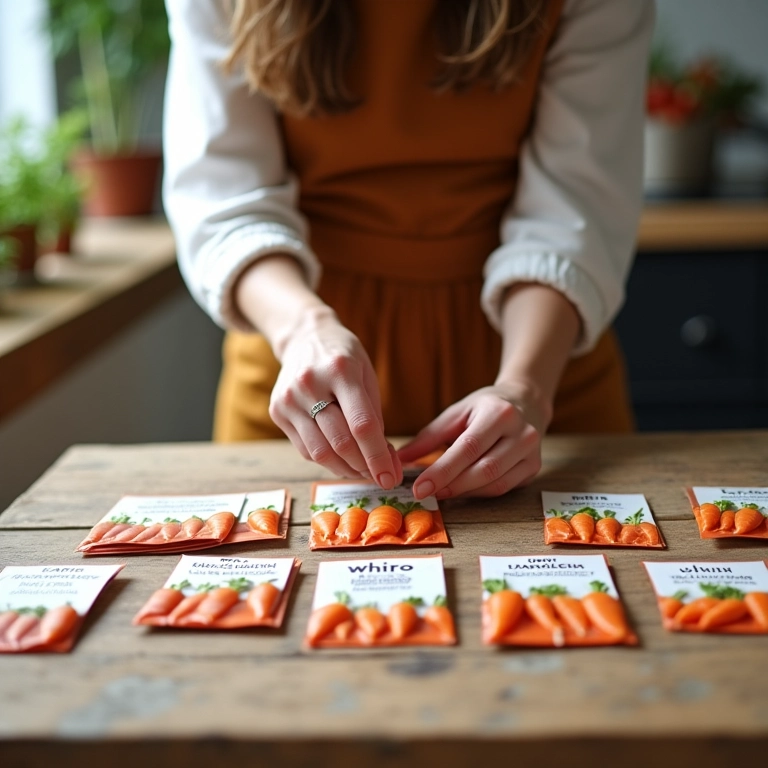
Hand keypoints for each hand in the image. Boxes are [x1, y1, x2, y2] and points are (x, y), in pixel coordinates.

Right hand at [268, 310, 401, 488]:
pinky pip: (305, 449)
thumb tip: (385, 461)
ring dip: (346, 469)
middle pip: (340, 442)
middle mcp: (310, 384)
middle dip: (364, 467)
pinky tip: (342, 458)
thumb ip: (375, 416)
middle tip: (381, 476)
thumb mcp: (367, 375)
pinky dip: (327, 460)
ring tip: (363, 470)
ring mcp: (289, 399)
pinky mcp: (276, 411)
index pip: (362, 424)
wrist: (304, 337)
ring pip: (320, 452)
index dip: (378, 456)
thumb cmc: (344, 358)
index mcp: (341, 370)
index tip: (391, 477)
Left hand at [396, 383, 550, 498]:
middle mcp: (521, 433)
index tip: (419, 487)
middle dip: (451, 485)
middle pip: (484, 469)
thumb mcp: (456, 413)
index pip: (468, 448)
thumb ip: (429, 437)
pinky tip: (461, 491)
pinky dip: (479, 493)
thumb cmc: (485, 407)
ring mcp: (531, 453)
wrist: (526, 402)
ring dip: (464, 492)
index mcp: (499, 413)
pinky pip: (503, 488)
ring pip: (495, 483)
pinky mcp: (533, 468)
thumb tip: (399, 459)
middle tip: (425, 494)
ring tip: (440, 492)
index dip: (442, 470)